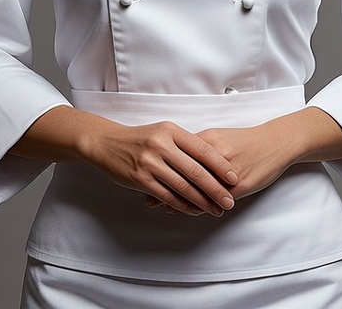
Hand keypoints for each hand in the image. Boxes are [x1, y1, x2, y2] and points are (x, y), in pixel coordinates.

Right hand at [80, 118, 238, 216]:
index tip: (234, 178)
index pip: (202, 149)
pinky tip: (194, 210)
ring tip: (216, 209)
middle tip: (229, 200)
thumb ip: (183, 143)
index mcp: (171, 131)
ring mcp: (151, 163)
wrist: (107, 143)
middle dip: (216, 189)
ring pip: (183, 186)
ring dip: (202, 201)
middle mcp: (162, 145)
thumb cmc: (139, 138)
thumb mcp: (163, 132)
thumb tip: (210, 160)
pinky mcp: (141, 179)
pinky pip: (167, 196)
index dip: (220, 165)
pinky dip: (183, 205)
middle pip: (196, 171)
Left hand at [143, 108, 341, 211]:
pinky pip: (215, 198)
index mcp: (208, 139)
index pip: (179, 155)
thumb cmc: (246, 141)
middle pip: (183, 172)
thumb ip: (199, 148)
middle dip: (164, 185)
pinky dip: (201, 206)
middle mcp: (214, 154)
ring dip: (179, 199)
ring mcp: (226, 171)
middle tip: (146, 197)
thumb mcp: (220, 138)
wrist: (275, 143)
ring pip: (197, 188)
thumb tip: (175, 156)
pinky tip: (190, 212)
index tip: (144, 173)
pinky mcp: (238, 184)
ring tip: (161, 207)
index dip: (162, 167)